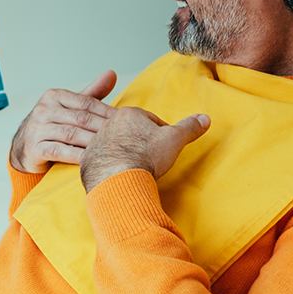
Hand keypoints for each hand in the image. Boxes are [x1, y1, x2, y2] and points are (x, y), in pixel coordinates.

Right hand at [9, 70, 117, 173]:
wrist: (24, 148)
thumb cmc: (53, 126)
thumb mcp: (70, 108)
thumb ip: (91, 94)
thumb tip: (112, 74)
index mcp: (54, 96)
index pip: (86, 103)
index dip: (107, 112)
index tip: (125, 120)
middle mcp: (43, 110)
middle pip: (81, 118)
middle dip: (104, 128)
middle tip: (124, 136)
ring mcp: (37, 128)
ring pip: (72, 134)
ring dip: (93, 142)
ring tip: (112, 148)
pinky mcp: (33, 147)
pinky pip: (60, 151)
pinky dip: (77, 156)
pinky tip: (91, 161)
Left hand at [80, 107, 209, 192]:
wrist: (118, 178)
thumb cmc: (145, 156)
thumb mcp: (174, 139)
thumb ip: (189, 127)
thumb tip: (205, 118)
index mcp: (128, 114)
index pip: (148, 119)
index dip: (160, 132)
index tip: (164, 145)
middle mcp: (108, 124)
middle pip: (128, 130)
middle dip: (139, 141)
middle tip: (149, 156)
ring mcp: (95, 141)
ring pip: (112, 144)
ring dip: (122, 152)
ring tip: (133, 167)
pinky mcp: (87, 159)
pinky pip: (99, 160)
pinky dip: (107, 166)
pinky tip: (116, 175)